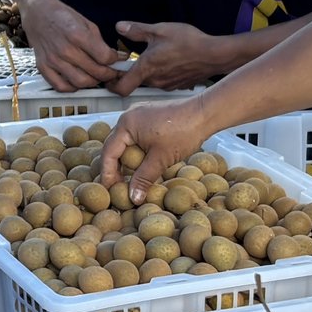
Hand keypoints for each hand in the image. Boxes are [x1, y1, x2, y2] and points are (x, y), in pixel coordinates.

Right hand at [22, 0, 127, 90]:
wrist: (38, 14)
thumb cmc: (63, 17)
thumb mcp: (86, 23)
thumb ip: (100, 42)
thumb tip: (115, 57)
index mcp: (78, 35)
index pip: (104, 57)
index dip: (115, 60)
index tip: (117, 59)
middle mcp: (65, 50)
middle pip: (95, 72)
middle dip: (109, 74)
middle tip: (111, 72)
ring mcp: (53, 60)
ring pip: (80, 83)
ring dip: (93, 82)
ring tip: (96, 76)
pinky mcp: (43, 67)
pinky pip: (61, 87)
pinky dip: (72, 88)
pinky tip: (78, 81)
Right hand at [96, 94, 225, 199]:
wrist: (204, 114)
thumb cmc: (183, 133)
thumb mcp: (161, 159)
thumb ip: (144, 178)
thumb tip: (133, 198)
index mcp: (126, 124)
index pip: (108, 152)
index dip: (108, 173)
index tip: (110, 190)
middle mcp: (128, 116)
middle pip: (114, 146)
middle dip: (115, 167)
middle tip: (119, 186)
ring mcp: (138, 114)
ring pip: (125, 141)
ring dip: (126, 160)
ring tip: (131, 178)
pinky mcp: (149, 116)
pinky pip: (135, 136)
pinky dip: (136, 151)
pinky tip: (143, 163)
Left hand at [114, 21, 232, 90]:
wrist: (214, 55)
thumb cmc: (189, 42)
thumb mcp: (160, 30)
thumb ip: (137, 30)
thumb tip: (120, 27)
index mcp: (146, 68)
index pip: (120, 87)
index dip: (110, 83)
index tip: (108, 74)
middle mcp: (154, 81)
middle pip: (133, 83)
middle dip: (129, 73)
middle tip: (129, 59)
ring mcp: (166, 86)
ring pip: (148, 82)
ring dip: (145, 72)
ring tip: (152, 56)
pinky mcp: (177, 86)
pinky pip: (162, 82)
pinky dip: (160, 73)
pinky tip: (167, 61)